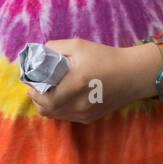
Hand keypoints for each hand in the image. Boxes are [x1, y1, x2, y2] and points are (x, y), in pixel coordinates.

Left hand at [24, 39, 144, 123]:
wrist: (132, 74)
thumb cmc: (105, 57)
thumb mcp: (79, 45)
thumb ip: (55, 47)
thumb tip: (38, 53)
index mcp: (77, 83)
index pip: (46, 99)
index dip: (34, 93)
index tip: (31, 82)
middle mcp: (81, 103)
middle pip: (48, 110)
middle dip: (37, 100)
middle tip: (35, 88)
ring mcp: (86, 113)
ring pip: (56, 115)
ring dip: (47, 105)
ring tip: (46, 92)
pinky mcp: (90, 118)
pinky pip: (67, 116)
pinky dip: (59, 109)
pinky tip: (62, 97)